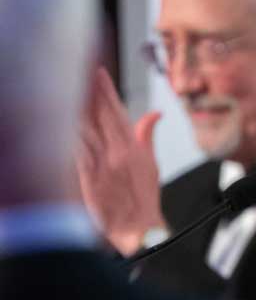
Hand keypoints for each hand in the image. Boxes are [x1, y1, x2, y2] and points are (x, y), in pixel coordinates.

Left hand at [76, 67, 164, 254]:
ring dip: (75, 105)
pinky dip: (67, 131)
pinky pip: (75, 148)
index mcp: (133, 148)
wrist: (138, 230)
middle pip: (99, 115)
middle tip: (78, 69)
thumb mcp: (151, 165)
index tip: (98, 72)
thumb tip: (153, 114)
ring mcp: (101, 164)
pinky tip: (59, 116)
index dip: (107, 90)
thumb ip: (147, 136)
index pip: (117, 111)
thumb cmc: (144, 201)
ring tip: (65, 85)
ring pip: (84, 127)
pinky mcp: (86, 177)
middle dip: (89, 90)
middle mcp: (117, 153)